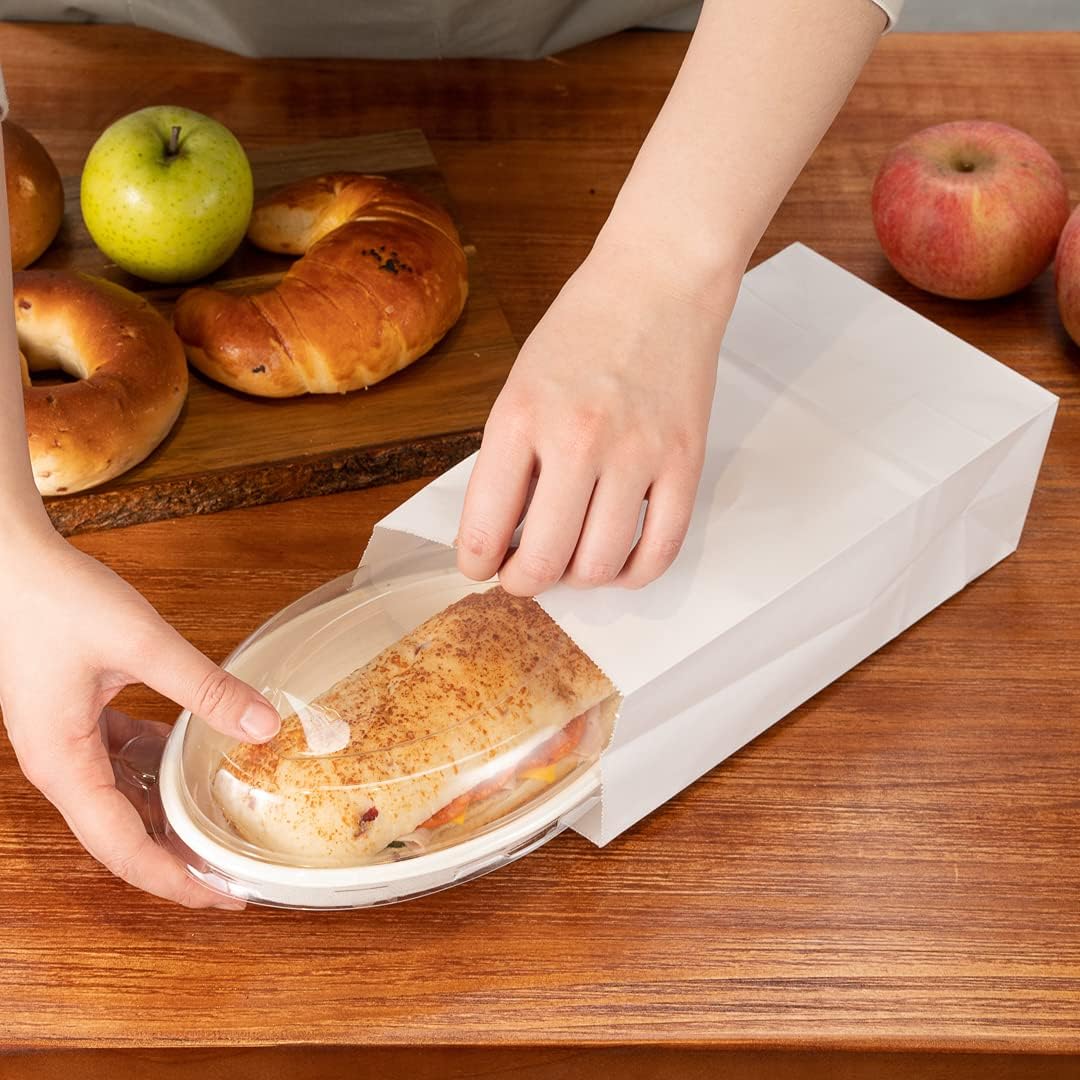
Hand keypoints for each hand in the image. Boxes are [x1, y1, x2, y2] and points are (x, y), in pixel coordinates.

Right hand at [0, 528, 280, 907]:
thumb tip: (264, 726)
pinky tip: (194, 759)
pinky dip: (157, 768)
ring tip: (222, 827)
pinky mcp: (75, 716)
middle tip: (236, 873)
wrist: (10, 559)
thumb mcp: (141, 643)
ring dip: (168, 816)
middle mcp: (60, 765)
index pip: (122, 850)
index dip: (175, 879)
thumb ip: (205, 687)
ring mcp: (65, 741)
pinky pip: (118, 760)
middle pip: (122, 835)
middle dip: (178, 859)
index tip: (225, 896)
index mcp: (64, 764)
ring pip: (121, 799)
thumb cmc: (56, 599)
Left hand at [457, 237, 737, 595]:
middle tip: (524, 576)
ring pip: (599, 566)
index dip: (476, 564)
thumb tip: (498, 536)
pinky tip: (618, 563)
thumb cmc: (582, 331)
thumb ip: (508, 461)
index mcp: (520, 419)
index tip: (481, 567)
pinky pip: (661, 549)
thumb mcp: (519, 387)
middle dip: (524, 583)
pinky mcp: (684, 462)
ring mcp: (636, 453)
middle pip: (543, 561)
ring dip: (577, 581)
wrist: (657, 281)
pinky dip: (634, 574)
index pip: (484, 527)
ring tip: (572, 563)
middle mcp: (576, 440)